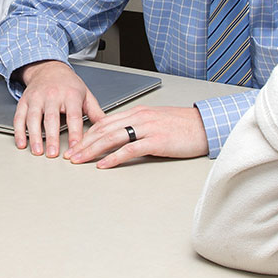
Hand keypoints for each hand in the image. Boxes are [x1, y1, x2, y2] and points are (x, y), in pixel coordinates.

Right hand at [12, 60, 102, 157]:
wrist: (48, 68)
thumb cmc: (68, 84)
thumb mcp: (85, 94)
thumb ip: (95, 112)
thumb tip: (106, 128)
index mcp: (70, 95)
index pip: (74, 116)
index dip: (75, 132)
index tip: (76, 146)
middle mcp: (52, 95)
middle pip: (51, 118)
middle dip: (51, 138)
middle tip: (53, 153)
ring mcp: (36, 98)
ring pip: (33, 118)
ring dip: (34, 136)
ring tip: (38, 151)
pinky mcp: (24, 101)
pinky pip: (19, 117)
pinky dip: (19, 131)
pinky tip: (22, 143)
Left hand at [66, 104, 208, 167]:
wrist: (206, 126)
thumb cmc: (183, 126)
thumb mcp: (156, 121)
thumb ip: (138, 127)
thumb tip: (121, 137)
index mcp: (138, 112)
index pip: (105, 122)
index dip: (88, 134)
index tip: (77, 145)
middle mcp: (139, 118)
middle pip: (104, 129)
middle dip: (84, 143)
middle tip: (71, 155)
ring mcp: (147, 129)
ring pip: (112, 138)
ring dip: (93, 150)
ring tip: (80, 160)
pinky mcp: (156, 141)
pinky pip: (129, 149)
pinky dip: (114, 157)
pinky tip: (103, 165)